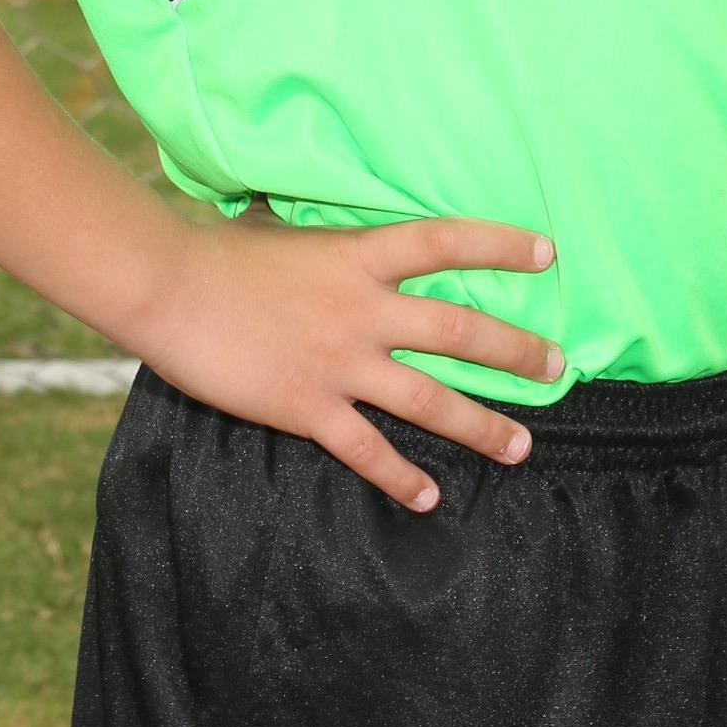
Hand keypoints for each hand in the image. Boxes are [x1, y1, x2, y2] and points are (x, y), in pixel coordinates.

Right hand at [130, 212, 563, 511]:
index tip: (547, 253)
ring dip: (481, 426)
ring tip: (520, 447)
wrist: (169, 289)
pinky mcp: (308, 407)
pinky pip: (367, 450)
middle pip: (459, 330)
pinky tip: (429, 496)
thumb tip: (348, 229)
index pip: (446, 242)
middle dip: (515, 351)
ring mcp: (339, 362)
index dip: (501, 245)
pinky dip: (401, 477)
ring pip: (429, 399)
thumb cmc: (220, 253)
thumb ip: (330, 242)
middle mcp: (362, 310)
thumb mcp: (287, 229)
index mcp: (358, 256)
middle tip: (556, 367)